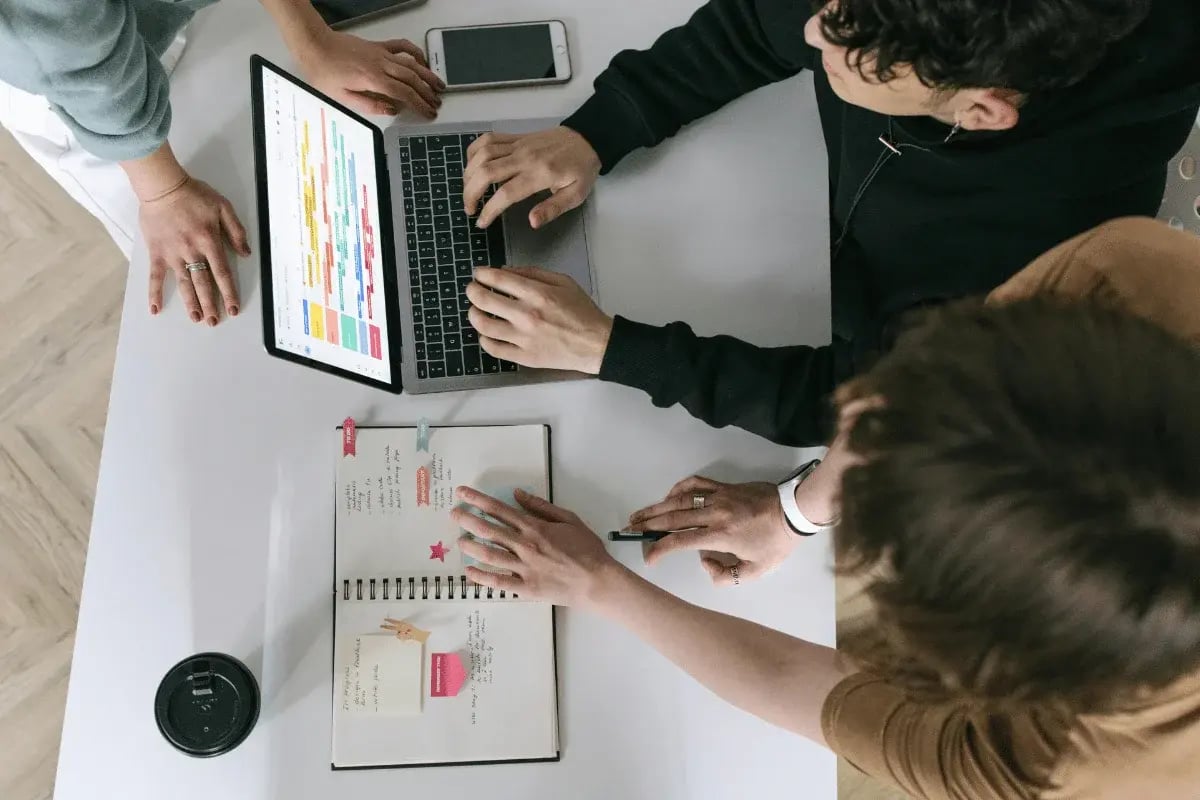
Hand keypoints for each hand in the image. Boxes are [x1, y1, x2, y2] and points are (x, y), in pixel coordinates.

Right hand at [140, 177, 248, 324]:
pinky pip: (155, 277)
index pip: (223, 274)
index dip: (229, 293)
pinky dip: (154, 293)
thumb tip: (245, 254)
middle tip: (215, 321)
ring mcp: (173, 254)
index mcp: (210, 242)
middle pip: (204, 284)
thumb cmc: (194, 195)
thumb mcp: (223, 207)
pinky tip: (155, 309)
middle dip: (211, 304)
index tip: (233, 309)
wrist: (163, 186)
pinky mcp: (156, 252)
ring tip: (196, 318)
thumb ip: (236, 230)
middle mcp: (192, 252)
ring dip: (190, 303)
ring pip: (184, 284)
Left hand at [295, 30, 443, 117]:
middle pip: (412, 79)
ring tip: (439, 85)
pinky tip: (422, 60)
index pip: (404, 94)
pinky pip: (401, 47)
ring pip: (411, 63)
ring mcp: (380, 54)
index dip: (419, 104)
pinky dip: (415, 52)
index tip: (428, 112)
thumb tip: (391, 110)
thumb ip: (369, 105)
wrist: (315, 46)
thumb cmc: (323, 71)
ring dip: (427, 75)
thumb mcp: (342, 97)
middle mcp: (380, 65)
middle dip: (427, 92)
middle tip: (437, 103)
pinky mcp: (377, 46)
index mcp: (372, 80)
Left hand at [451, 486, 624, 607]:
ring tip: (460, 541)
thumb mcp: (569, 519)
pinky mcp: (525, 588)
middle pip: (489, 530)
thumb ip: (541, 506)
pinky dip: (482, 577)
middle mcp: (524, 546)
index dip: (478, 500)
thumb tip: (518, 494)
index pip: (500, 510)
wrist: (597, 581)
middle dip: (468, 520)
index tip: (463, 493)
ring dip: (471, 546)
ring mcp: (523, 568)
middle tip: (454, 514)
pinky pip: (498, 582)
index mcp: (535, 527)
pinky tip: (469, 572)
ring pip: (489, 555)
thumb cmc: (587, 549)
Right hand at [464, 127, 599, 228]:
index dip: (489, 209)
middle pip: (486, 172)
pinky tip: (472, 165)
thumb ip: (552, 208)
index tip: (481, 222)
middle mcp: (524, 157)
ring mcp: (518, 145)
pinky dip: (474, 151)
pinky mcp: (515, 137)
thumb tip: (531, 222)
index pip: (506, 193)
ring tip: (468, 190)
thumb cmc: (581, 170)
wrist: (587, 138)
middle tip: (469, 209)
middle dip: (471, 193)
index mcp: (540, 174)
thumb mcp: (575, 195)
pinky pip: (487, 139)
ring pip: (483, 154)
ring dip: (468, 173)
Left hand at [466, 267, 612, 372]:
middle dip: (472, 291)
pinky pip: (494, 349)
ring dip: (473, 315)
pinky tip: (486, 334)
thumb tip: (505, 271)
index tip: (478, 274)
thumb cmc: (582, 312)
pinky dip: (484, 340)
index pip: (498, 280)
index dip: (482, 274)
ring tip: (475, 311)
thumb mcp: (563, 282)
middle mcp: (527, 316)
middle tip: (472, 290)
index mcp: (538, 294)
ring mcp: (524, 339)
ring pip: (484, 326)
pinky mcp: (524, 357)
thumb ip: (533, 273)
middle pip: (484, 301)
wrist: (596, 344)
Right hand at [629, 477, 796, 584]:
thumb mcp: (756, 571)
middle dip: (648, 525)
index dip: (660, 549)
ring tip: (638, 514)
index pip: (681, 542)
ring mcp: (718, 496)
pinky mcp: (723, 486)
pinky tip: (668, 497)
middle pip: (673, 518)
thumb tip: (704, 563)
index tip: (648, 558)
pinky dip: (678, 489)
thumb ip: (727, 575)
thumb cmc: (776, 543)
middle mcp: (714, 514)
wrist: (794, 511)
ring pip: (680, 500)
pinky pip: (695, 483)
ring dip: (656, 507)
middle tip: (629, 530)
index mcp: (721, 535)